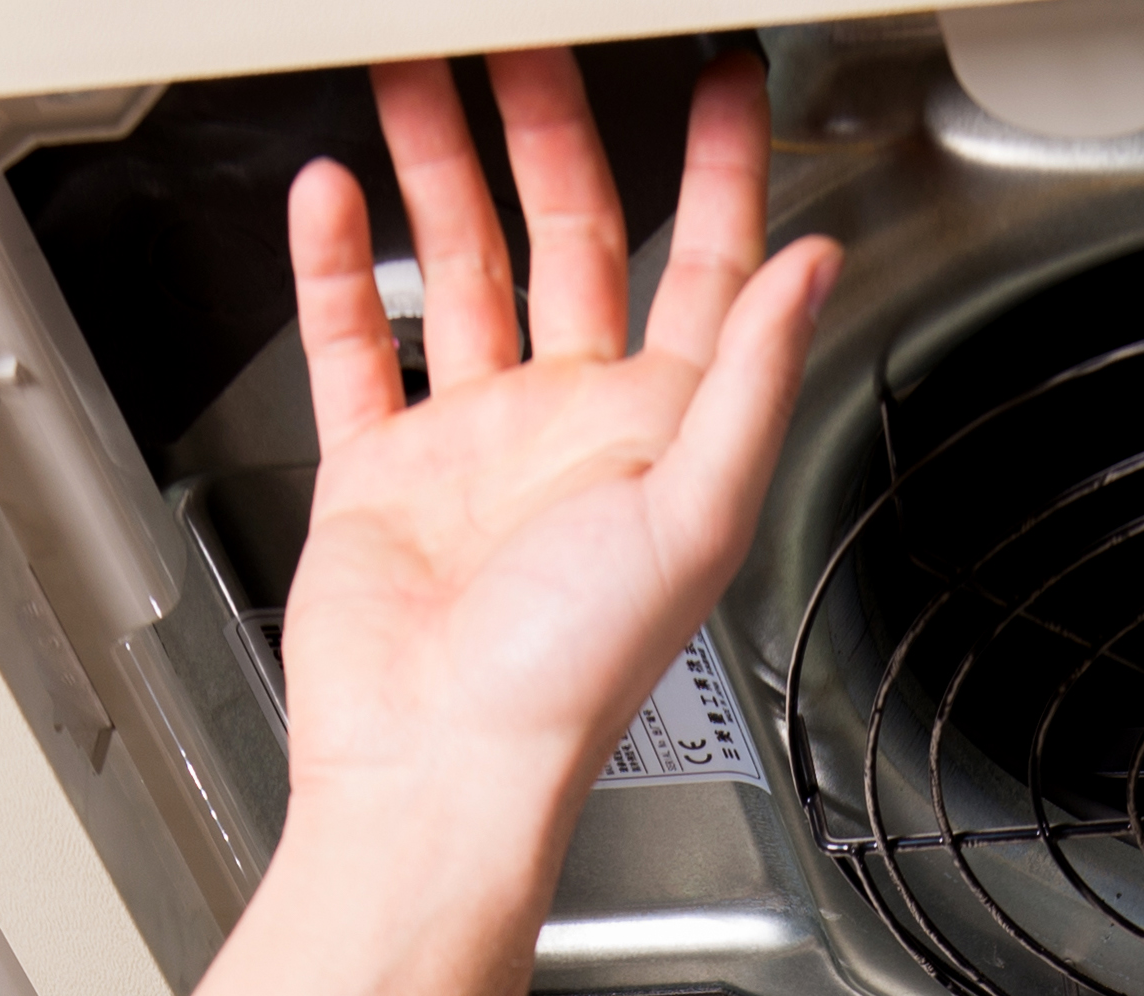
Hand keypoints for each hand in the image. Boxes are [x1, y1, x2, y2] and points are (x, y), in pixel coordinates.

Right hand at [277, 49, 832, 842]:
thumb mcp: (695, 518)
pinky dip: (340, 269)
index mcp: (659, 434)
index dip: (721, 172)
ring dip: (440, 172)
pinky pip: (357, 348)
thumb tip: (812, 268)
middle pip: (569, 239)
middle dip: (553, 131)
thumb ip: (750, 382)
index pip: (705, 269)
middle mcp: (569, 428)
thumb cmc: (566, 684)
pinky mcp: (379, 476)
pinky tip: (332, 198)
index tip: (724, 81)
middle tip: (534, 40)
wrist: (435, 774)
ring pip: (459, 270)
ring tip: (418, 78)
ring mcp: (471, 446)